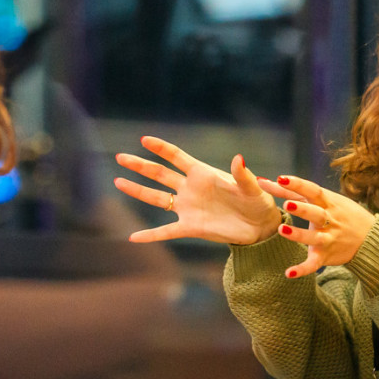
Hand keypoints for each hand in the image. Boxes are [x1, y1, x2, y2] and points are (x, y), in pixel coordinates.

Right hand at [113, 137, 280, 245]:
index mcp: (202, 173)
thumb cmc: (257, 201)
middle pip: (159, 174)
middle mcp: (190, 188)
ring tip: (118, 181)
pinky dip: (150, 235)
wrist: (259, 226)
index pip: (176, 157)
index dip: (161, 148)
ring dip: (137, 190)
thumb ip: (242, 174)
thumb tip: (239, 158)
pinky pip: (166, 232)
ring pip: (157, 198)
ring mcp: (188, 207)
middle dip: (140, 165)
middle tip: (120, 157)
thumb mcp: (252, 187)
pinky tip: (133, 238)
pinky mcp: (190, 227)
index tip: (144, 140)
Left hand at [264, 175, 375, 275]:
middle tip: (287, 204)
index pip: (313, 191)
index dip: (298, 184)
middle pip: (316, 213)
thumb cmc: (341, 213)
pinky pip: (314, 264)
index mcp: (328, 203)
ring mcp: (328, 239)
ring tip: (281, 230)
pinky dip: (303, 269)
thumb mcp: (324, 199)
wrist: (371, 239)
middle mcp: (329, 220)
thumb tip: (264, 180)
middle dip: (302, 209)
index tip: (281, 178)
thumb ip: (293, 191)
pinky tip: (289, 273)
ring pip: (314, 238)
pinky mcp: (326, 255)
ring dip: (298, 235)